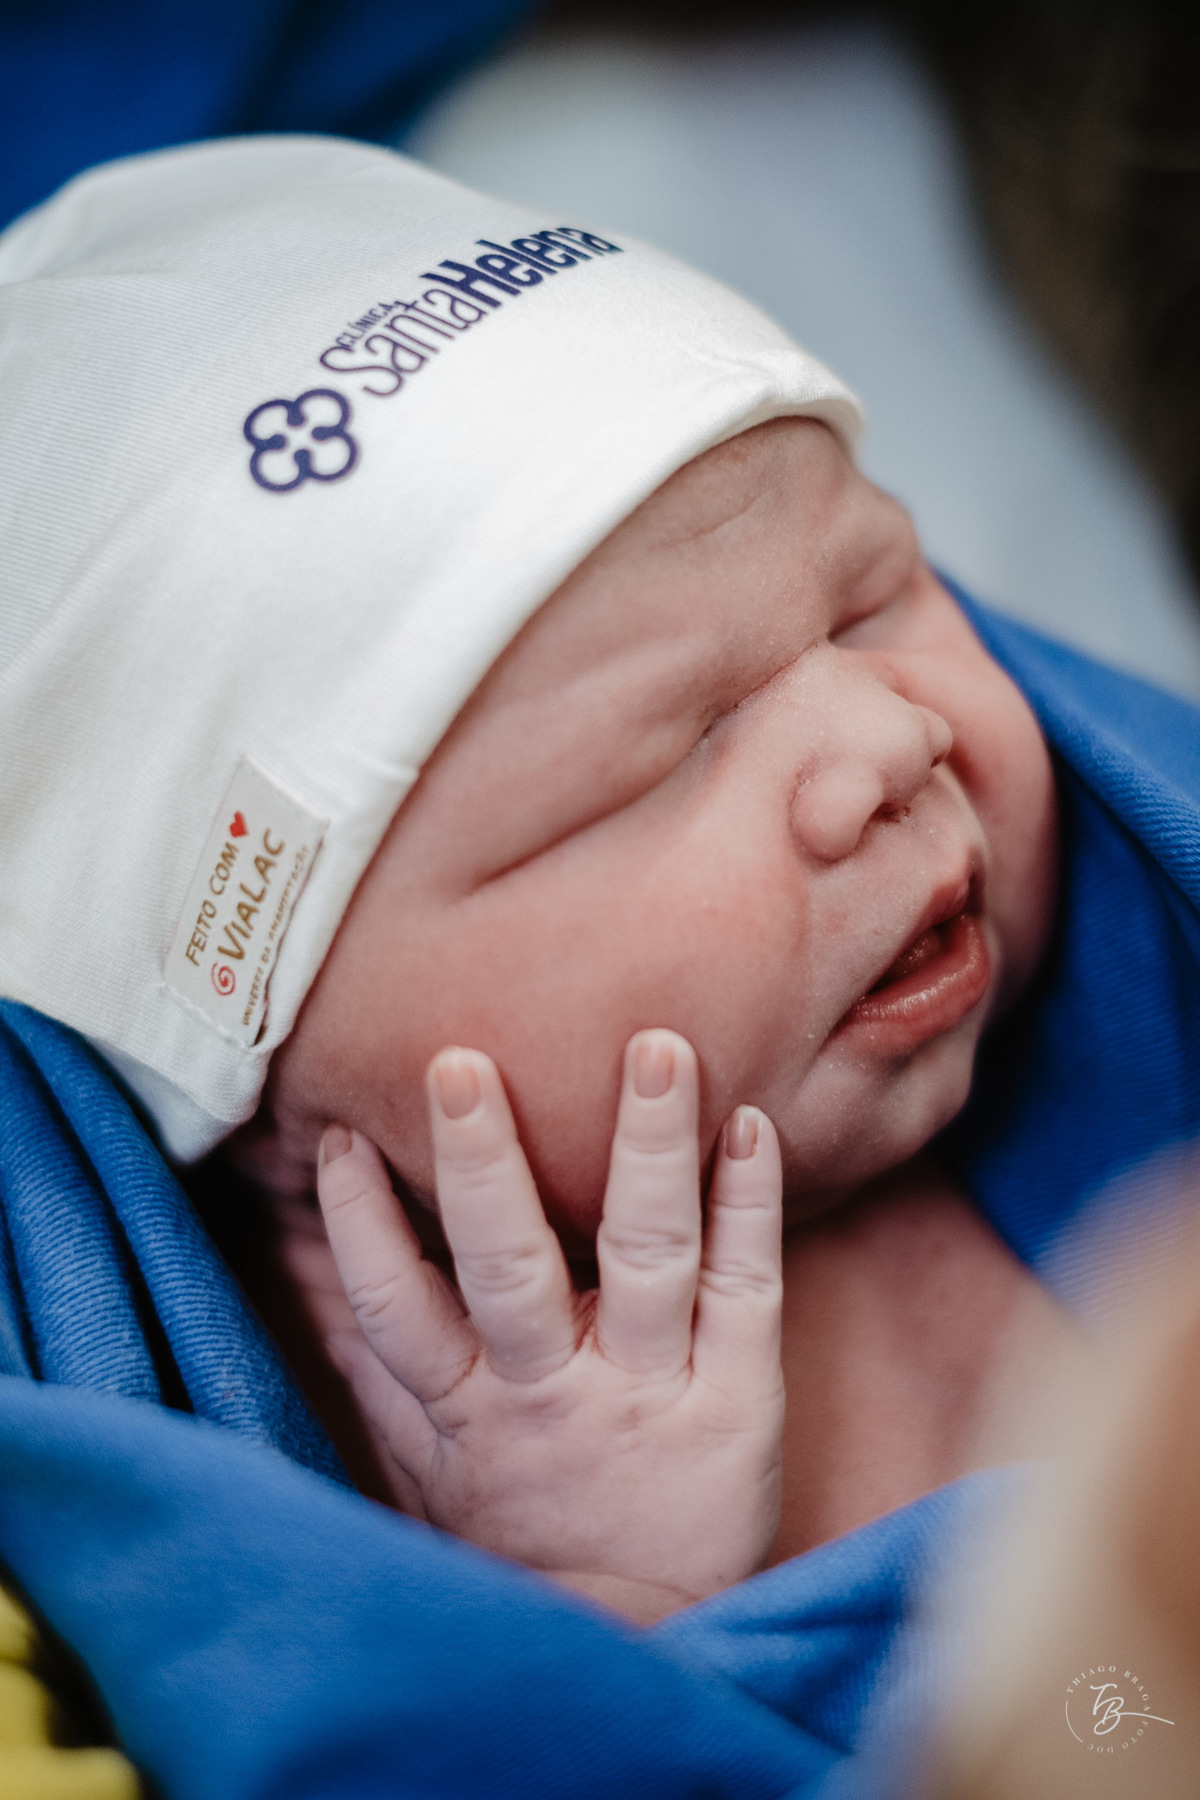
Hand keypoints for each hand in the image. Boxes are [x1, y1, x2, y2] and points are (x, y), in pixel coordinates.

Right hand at [313, 1029, 784, 1622]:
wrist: (652, 1634)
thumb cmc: (535, 1538)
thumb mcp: (441, 1473)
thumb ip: (390, 1378)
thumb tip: (324, 1284)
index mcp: (474, 1408)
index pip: (398, 1308)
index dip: (361, 1227)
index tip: (340, 1138)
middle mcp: (558, 1388)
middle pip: (510, 1265)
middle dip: (481, 1165)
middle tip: (461, 1065)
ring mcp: (655, 1388)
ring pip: (648, 1253)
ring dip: (649, 1148)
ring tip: (657, 1049)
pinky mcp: (742, 1396)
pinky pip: (748, 1288)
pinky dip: (749, 1205)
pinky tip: (751, 1125)